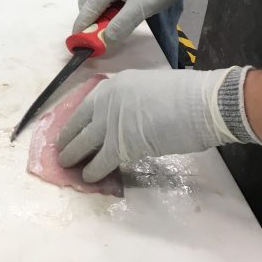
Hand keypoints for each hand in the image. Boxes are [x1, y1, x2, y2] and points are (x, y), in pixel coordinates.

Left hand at [57, 67, 242, 181]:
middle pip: (79, 123)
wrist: (201, 104)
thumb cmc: (186, 95)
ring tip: (66, 166)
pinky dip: (92, 171)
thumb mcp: (149, 87)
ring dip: (73, 156)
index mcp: (116, 84)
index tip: (69, 130)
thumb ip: (132, 101)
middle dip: (68, 138)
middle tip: (61, 150)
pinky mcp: (120, 144)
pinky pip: (100, 160)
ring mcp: (110, 121)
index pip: (87, 105)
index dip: (76, 121)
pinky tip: (88, 177)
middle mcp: (107, 99)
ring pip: (83, 143)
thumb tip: (128, 118)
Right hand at [74, 0, 205, 39]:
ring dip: (100, 14)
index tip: (79, 43)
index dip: (82, 27)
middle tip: (100, 35)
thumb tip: (105, 40)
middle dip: (90, 20)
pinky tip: (119, 15)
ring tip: (111, 26)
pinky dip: (107, 7)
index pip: (87, 9)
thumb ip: (120, 26)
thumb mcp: (140, 9)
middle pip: (87, 2)